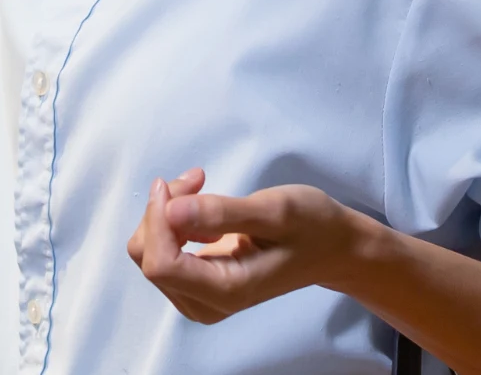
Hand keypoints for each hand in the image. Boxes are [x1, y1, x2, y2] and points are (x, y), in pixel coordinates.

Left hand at [125, 168, 368, 323]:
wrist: (333, 249)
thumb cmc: (312, 228)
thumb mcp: (276, 212)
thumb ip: (223, 213)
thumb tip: (171, 210)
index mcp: (226, 291)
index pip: (160, 265)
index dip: (157, 221)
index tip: (177, 185)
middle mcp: (205, 302)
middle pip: (147, 257)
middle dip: (162, 211)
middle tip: (197, 178)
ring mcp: (197, 295)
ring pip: (148, 251)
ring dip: (165, 211)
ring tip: (201, 184)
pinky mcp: (194, 281)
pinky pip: (160, 248)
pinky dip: (171, 217)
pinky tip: (200, 200)